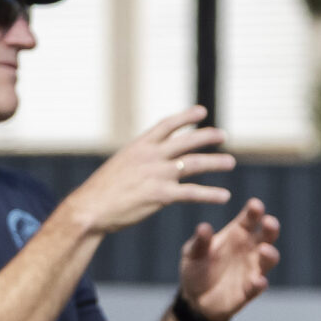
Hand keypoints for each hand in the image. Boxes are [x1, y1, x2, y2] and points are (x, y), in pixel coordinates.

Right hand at [68, 107, 235, 235]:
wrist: (89, 208)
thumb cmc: (99, 192)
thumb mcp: (118, 166)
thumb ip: (136, 161)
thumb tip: (145, 159)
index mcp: (139, 146)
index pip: (167, 125)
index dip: (186, 117)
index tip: (202, 111)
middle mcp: (151, 156)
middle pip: (187, 141)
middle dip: (207, 136)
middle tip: (223, 135)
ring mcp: (157, 174)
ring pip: (194, 164)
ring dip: (215, 162)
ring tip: (230, 162)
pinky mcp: (161, 195)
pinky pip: (192, 193)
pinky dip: (210, 194)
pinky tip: (224, 196)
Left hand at [178, 199, 281, 320]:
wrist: (194, 298)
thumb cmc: (196, 268)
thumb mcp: (192, 253)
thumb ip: (199, 242)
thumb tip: (203, 227)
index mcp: (237, 234)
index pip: (249, 219)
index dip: (254, 211)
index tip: (255, 204)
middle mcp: (249, 249)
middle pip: (266, 236)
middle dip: (270, 228)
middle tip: (269, 222)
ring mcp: (251, 270)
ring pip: (268, 260)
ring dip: (269, 254)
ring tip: (264, 249)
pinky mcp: (249, 290)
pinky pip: (257, 287)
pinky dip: (259, 284)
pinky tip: (258, 281)